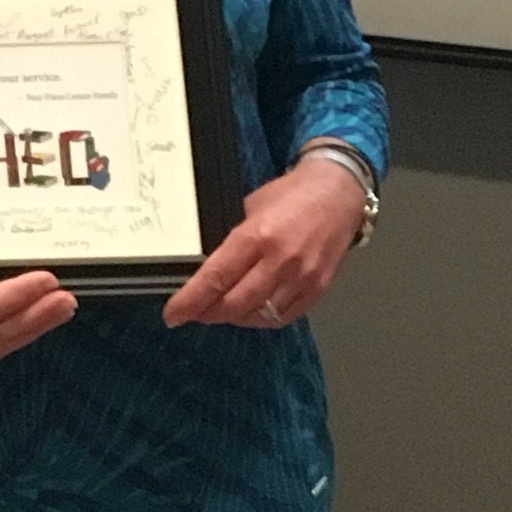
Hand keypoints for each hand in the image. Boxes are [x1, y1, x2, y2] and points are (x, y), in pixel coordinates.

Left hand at [163, 159, 369, 329]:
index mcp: (257, 236)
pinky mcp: (318, 289)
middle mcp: (280, 261)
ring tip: (220, 311)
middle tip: (194, 313)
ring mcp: (302, 278)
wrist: (339, 193)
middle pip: (235, 304)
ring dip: (235, 318)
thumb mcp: (250, 208)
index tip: (173, 314)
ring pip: (259, 316)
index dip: (190, 301)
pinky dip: (263, 318)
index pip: (215, 278)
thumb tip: (205, 268)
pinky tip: (251, 311)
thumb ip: (232, 241)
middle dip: (208, 314)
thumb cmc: (290, 196)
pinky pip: (284, 317)